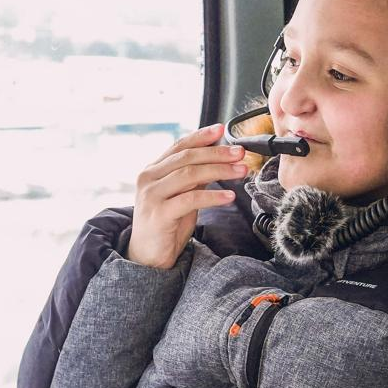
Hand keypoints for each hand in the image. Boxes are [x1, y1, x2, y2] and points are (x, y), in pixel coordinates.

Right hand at [127, 124, 245, 269]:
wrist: (147, 257)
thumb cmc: (166, 225)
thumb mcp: (181, 196)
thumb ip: (193, 178)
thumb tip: (217, 158)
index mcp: (153, 170)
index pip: (178, 146)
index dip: (201, 136)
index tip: (222, 130)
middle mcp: (149, 178)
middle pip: (187, 158)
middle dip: (217, 153)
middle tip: (240, 153)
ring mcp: (151, 195)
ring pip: (189, 175)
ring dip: (219, 170)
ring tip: (240, 171)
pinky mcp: (159, 214)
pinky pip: (190, 199)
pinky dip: (212, 196)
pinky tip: (229, 197)